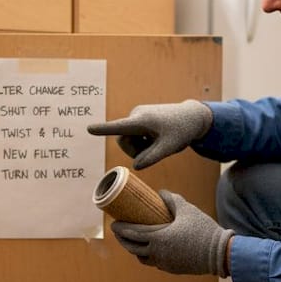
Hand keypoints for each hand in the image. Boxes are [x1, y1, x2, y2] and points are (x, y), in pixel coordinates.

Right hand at [87, 100, 211, 169]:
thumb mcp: (169, 148)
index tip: (89, 129)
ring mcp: (137, 116)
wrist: (191, 117)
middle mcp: (136, 115)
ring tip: (159, 143)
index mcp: (142, 121)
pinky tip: (158, 138)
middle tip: (155, 151)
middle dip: (135, 151)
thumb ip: (152, 159)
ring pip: (128, 141)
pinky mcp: (139, 118)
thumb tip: (136, 166)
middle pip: (123, 141)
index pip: (119, 127)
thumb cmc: (181, 131)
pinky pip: (134, 137)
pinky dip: (144, 142)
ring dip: (140, 147)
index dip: (103, 129)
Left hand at [110, 190, 232, 276]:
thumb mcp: (188, 210)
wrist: (220, 254)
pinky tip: (149, 250)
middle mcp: (158, 253)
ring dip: (133, 249)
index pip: (133, 233)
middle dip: (122, 239)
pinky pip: (153, 262)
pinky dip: (147, 255)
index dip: (121, 229)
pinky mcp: (172, 269)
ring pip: (141, 258)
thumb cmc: (203, 230)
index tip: (113, 223)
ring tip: (132, 241)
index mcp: (159, 238)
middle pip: (132, 247)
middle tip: (117, 231)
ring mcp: (164, 263)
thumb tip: (160, 193)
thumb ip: (172, 199)